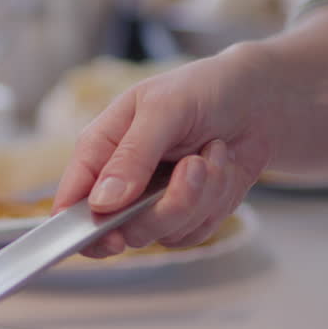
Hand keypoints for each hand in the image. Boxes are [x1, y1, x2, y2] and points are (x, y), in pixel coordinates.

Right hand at [51, 47, 274, 258]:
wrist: (255, 100)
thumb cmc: (202, 90)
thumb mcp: (164, 109)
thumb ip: (132, 155)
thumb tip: (102, 202)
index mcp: (99, 150)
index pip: (71, 202)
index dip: (82, 228)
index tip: (112, 238)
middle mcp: (119, 183)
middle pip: (122, 229)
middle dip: (167, 206)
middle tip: (192, 166)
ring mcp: (151, 203)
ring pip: (164, 234)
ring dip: (201, 195)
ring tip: (212, 154)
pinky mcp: (185, 215)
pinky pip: (194, 233)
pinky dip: (217, 201)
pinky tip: (221, 166)